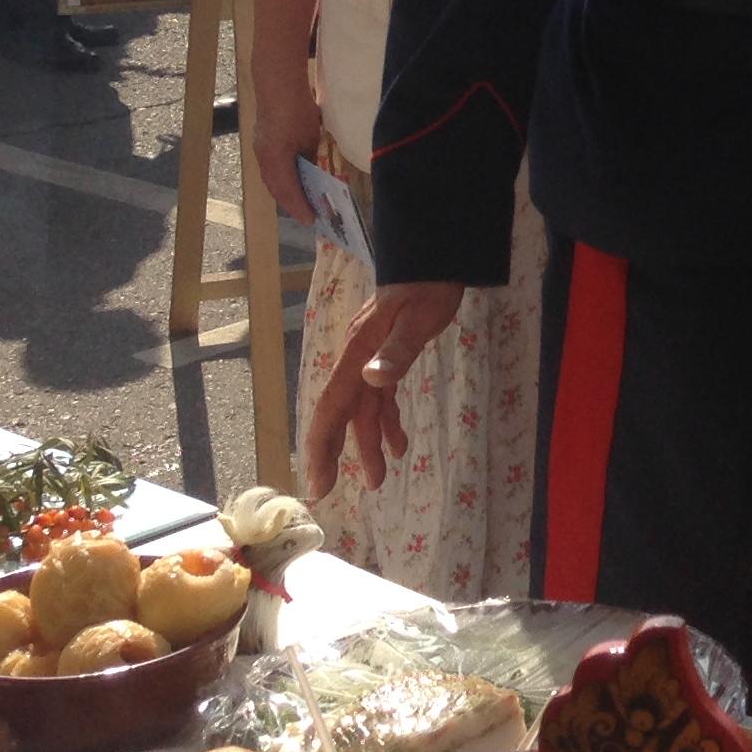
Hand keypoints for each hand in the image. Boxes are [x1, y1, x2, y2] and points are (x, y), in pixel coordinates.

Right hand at [249, 82, 325, 222]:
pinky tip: (294, 181)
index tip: (311, 220)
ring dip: (286, 193)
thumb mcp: (310, 135)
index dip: (300, 207)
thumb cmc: (297, 110)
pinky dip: (283, 180)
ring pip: (272, 181)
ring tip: (303, 203)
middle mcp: (264, 159)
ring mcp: (260, 152)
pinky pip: (271, 170)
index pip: (288, 191)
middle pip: (277, 190)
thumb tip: (312, 172)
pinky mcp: (262, 145)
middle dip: (292, 205)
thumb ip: (309, 156)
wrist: (277, 85)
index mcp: (276, 159)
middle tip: (309, 215)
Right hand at [303, 282, 464, 497]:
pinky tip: (399, 444)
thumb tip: (373, 380)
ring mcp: (370, 360)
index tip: (318, 480)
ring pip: (362, 410)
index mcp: (358, 355)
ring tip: (380, 479)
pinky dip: (387, 422)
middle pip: (340, 413)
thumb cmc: (427, 288)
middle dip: (334, 453)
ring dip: (368, 443)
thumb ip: (397, 351)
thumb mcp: (418, 320)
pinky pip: (380, 398)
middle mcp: (357, 361)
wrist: (433, 261)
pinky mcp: (386, 358)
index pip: (332, 407)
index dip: (322, 445)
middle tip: (329, 491)